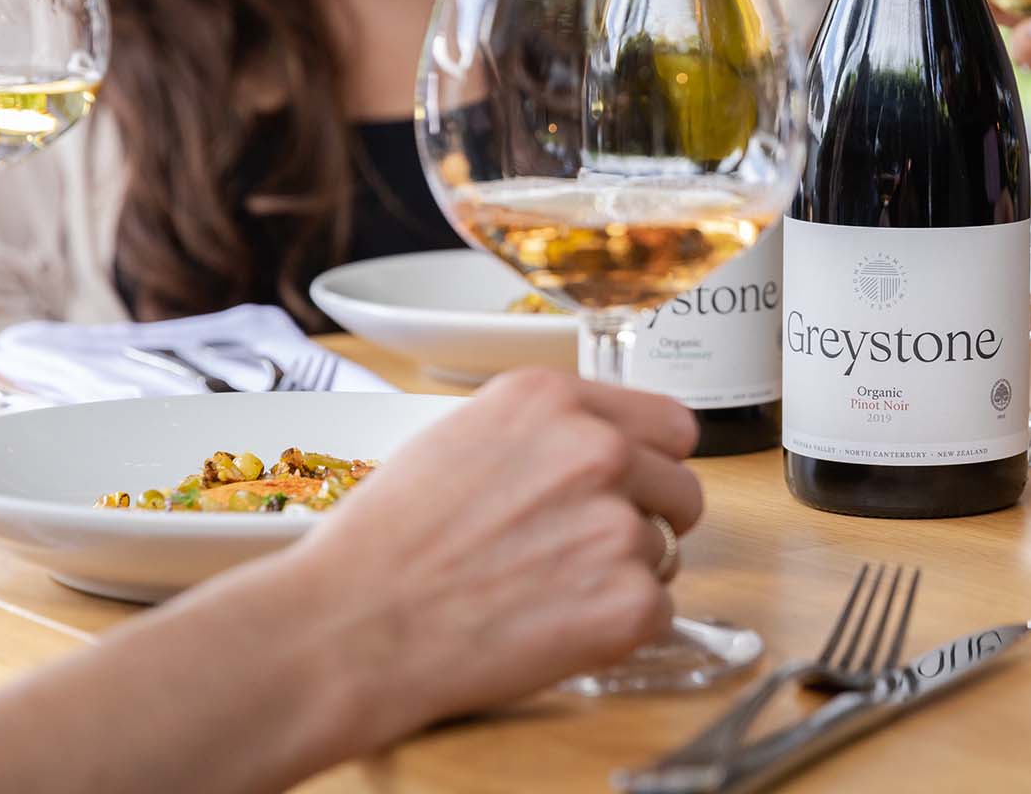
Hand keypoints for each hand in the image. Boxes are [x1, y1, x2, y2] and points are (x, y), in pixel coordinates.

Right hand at [288, 370, 700, 741]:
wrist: (350, 628)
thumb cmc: (386, 542)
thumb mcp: (461, 437)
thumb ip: (544, 433)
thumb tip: (605, 448)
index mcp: (553, 399)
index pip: (670, 423)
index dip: (652, 462)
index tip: (635, 487)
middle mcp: (597, 449)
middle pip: (680, 487)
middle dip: (647, 520)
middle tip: (583, 554)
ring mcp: (618, 525)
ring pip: (664, 553)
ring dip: (621, 577)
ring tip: (543, 594)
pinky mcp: (629, 602)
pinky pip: (660, 613)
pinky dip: (618, 631)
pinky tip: (554, 630)